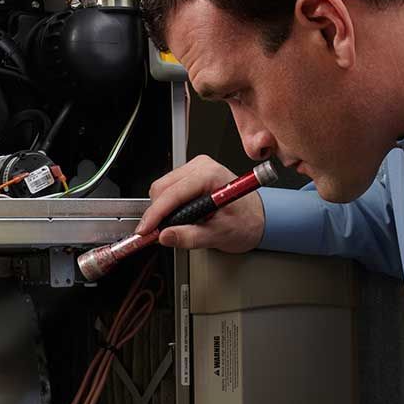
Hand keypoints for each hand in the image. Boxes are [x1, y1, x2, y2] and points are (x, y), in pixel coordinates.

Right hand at [137, 155, 265, 252]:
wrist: (258, 218)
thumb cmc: (246, 222)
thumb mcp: (219, 235)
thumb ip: (190, 237)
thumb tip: (166, 236)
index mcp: (211, 175)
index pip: (172, 193)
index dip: (155, 214)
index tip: (145, 230)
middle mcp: (202, 167)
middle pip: (162, 188)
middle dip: (157, 212)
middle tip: (158, 233)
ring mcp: (196, 169)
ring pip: (162, 188)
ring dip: (162, 209)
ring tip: (176, 226)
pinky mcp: (191, 175)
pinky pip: (169, 189)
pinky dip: (168, 205)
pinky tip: (179, 217)